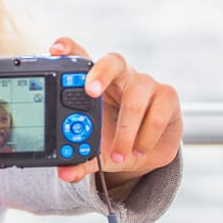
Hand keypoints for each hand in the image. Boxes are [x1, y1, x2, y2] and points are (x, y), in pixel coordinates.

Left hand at [49, 37, 181, 187]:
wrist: (143, 151)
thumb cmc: (112, 138)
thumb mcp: (94, 150)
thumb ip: (79, 160)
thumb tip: (66, 173)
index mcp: (93, 82)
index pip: (80, 56)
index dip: (68, 49)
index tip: (55, 50)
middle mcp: (119, 76)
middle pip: (112, 61)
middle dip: (100, 73)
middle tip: (90, 92)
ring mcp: (145, 83)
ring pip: (136, 94)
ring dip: (126, 128)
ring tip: (119, 153)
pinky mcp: (167, 96)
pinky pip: (158, 110)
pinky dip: (146, 134)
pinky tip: (138, 149)